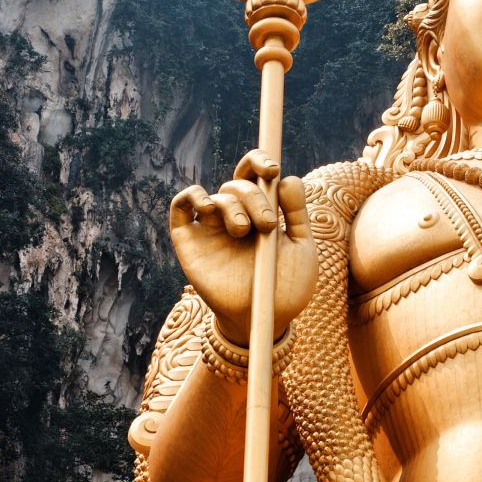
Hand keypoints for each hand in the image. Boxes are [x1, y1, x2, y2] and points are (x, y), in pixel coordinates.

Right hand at [169, 149, 317, 342]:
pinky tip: (207, 207)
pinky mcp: (188, 241)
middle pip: (237, 185)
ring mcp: (210, 227)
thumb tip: (288, 178)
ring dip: (232, 205)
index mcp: (261, 211)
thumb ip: (296, 213)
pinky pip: (180, 206)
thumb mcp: (301, 248)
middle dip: (254, 197)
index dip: (259, 161)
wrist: (264, 319)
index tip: (273, 169)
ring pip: (215, 196)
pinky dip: (192, 196)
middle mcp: (234, 215)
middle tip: (265, 225)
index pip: (254, 174)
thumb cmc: (286, 287)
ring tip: (243, 230)